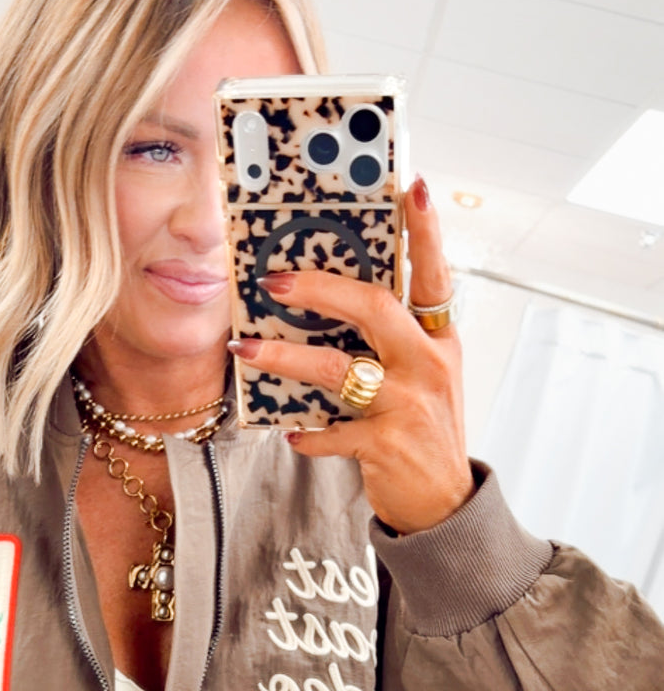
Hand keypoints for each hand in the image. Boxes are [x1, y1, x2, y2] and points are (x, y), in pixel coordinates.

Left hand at [229, 175, 472, 535]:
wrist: (445, 504)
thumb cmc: (424, 432)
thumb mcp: (424, 378)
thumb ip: (391, 342)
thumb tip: (331, 304)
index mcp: (438, 340)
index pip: (434, 274)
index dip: (425, 231)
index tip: (411, 187)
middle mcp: (428, 365)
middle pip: (374, 308)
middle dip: (319, 289)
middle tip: (274, 281)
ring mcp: (409, 404)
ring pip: (338, 369)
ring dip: (284, 358)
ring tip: (244, 350)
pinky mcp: (387, 445)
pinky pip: (334, 432)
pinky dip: (308, 433)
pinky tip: (290, 432)